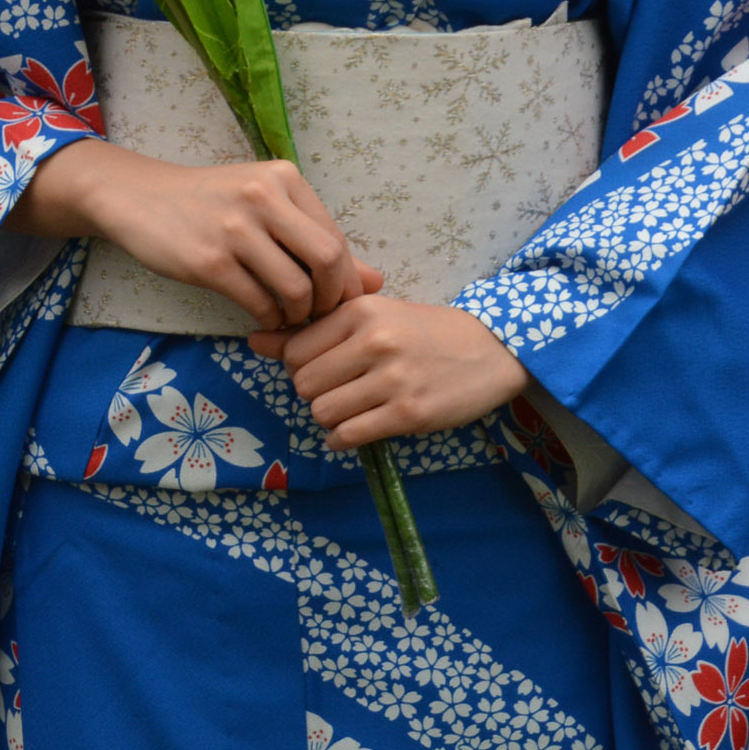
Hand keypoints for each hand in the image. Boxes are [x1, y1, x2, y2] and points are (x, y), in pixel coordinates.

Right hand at [13, 139, 378, 328]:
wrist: (138, 197)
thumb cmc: (211, 204)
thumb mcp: (267, 207)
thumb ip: (318, 240)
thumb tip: (375, 281)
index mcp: (286, 179)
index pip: (336, 239)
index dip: (346, 281)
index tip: (340, 304)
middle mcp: (264, 197)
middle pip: (327, 262)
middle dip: (331, 300)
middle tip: (319, 317)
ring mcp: (235, 228)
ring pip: (295, 288)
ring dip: (298, 315)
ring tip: (289, 319)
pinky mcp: (208, 260)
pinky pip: (257, 302)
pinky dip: (268, 319)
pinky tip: (262, 318)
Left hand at [255, 296, 527, 447]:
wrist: (493, 349)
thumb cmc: (428, 331)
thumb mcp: (375, 316)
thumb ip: (315, 329)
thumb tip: (255, 340)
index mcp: (363, 310)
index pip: (295, 350)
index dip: (302, 364)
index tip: (327, 365)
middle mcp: (375, 341)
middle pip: (304, 384)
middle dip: (315, 393)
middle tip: (343, 389)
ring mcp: (392, 379)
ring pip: (321, 412)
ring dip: (330, 418)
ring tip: (354, 408)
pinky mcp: (408, 413)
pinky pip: (347, 436)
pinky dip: (343, 438)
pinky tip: (360, 427)